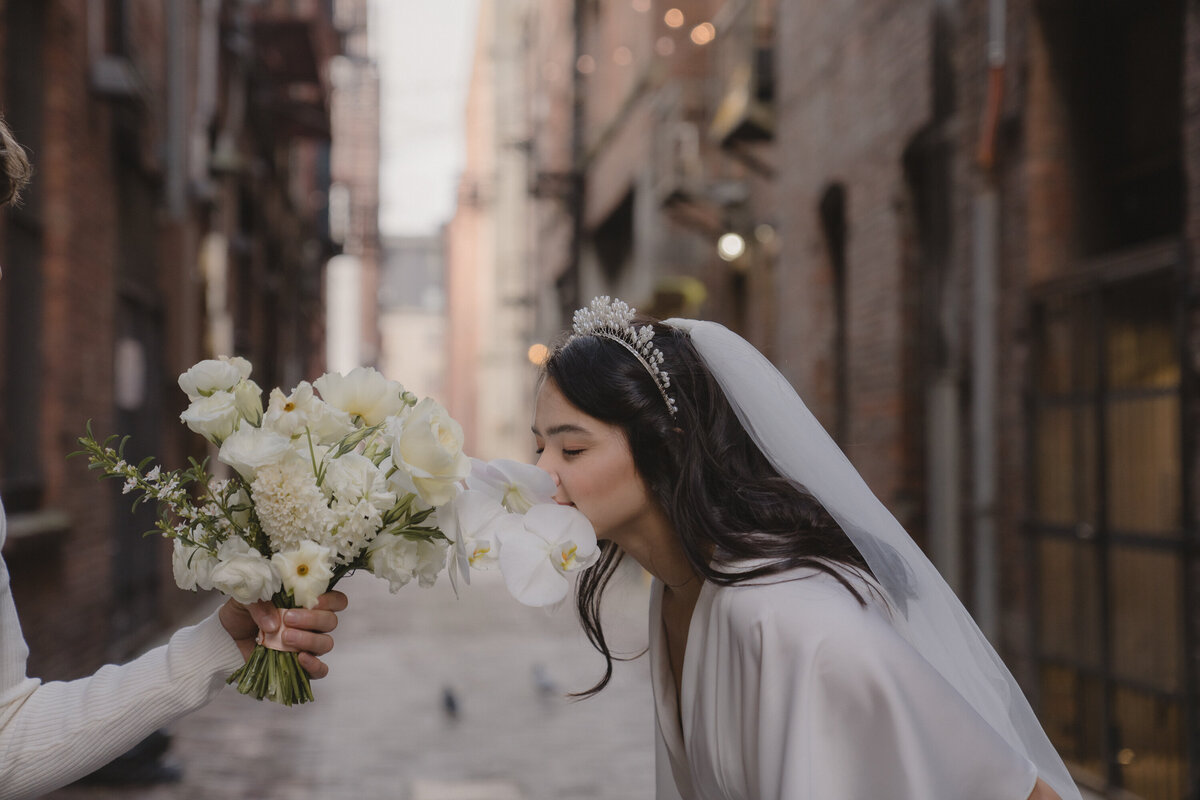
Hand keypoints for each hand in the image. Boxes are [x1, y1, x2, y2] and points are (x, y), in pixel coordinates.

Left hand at [218, 592, 348, 677]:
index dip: (330, 600)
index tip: (312, 600)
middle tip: (288, 618)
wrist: (224, 640)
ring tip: (285, 637)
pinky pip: (320, 670)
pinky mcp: (298, 667)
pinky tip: (300, 658)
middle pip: (331, 621)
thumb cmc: (240, 614)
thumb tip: (275, 622)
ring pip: (326, 643)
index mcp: (305, 604)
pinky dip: (314, 665)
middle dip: (313, 619)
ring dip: (309, 639)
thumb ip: (260, 602)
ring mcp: (306, 646)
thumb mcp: (246, 599)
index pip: (335, 600)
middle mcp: (311, 624)